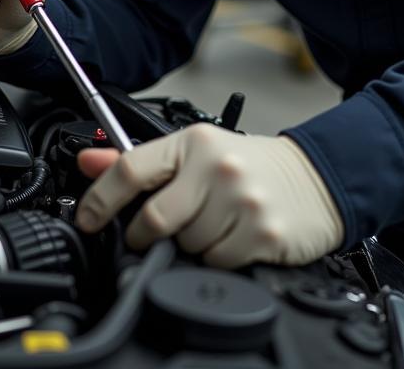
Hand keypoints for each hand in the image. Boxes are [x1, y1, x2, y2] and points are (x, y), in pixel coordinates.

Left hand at [74, 123, 343, 268]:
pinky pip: (215, 261)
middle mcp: (217, 166)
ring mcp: (241, 200)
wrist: (315, 178)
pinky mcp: (261, 232)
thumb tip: (89, 161)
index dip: (100, 199)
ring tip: (212, 223)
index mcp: (194, 142)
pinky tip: (233, 236)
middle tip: (156, 232)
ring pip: (185, 244)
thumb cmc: (249, 165)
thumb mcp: (194, 152)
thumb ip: (140, 161)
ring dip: (189, 244)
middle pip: (155, 217)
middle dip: (145, 234)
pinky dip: (216, 257)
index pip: (132, 169)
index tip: (88, 219)